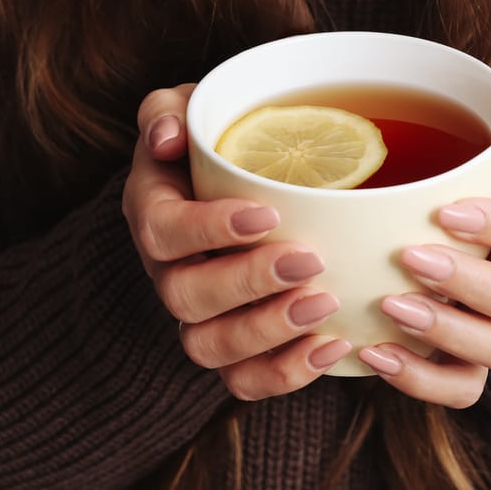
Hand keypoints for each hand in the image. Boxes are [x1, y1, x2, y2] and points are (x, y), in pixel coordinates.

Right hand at [123, 85, 352, 400]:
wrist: (240, 185)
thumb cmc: (220, 143)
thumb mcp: (193, 112)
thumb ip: (169, 112)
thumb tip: (165, 139)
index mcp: (154, 213)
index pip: (164, 231)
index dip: (210, 230)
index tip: (268, 215)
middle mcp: (168, 271)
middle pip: (186, 297)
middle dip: (249, 283)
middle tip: (309, 259)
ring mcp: (199, 316)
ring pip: (210, 348)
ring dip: (268, 333)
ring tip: (326, 306)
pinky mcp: (235, 347)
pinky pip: (244, 379)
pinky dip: (286, 373)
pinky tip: (335, 344)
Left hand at [358, 88, 490, 407]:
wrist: (449, 223)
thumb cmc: (474, 172)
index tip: (446, 212)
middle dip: (473, 285)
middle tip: (412, 258)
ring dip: (450, 335)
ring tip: (391, 308)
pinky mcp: (471, 362)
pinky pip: (464, 388)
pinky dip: (422, 381)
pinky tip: (374, 352)